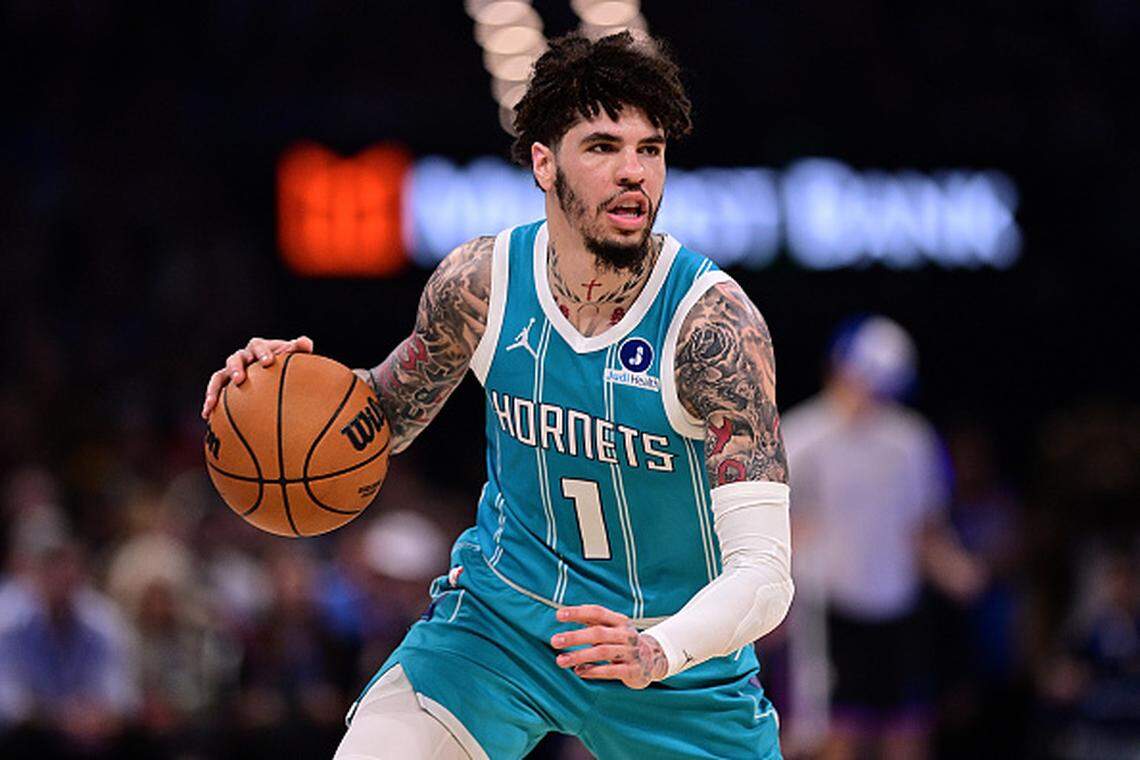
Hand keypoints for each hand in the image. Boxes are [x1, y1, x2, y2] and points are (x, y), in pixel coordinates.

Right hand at [201, 336, 312, 418]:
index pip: (258, 346)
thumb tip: (305, 342)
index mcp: (258, 348)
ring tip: (213, 402)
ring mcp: (231, 371)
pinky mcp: (224, 385)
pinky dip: (210, 402)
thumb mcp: (294, 357)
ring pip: (219, 376)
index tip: (269, 362)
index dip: (262, 352)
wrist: (275, 372)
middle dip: (236, 368)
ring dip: (215, 388)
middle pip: (235, 359)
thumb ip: (299, 349)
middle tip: (240, 379)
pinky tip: (206, 415)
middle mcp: (242, 358)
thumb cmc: (285, 363)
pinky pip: (215, 393)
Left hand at [551, 604, 668, 688]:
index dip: (578, 612)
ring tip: (560, 660)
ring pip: (602, 652)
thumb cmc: (622, 641)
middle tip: (554, 641)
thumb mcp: (611, 628)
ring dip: (579, 656)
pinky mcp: (633, 670)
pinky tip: (578, 671)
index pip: (598, 612)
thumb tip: (562, 613)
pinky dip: (593, 671)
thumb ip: (590, 621)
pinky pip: (611, 671)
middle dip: (575, 636)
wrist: (652, 660)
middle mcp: (626, 634)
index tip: (558, 615)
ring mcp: (631, 652)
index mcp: (619, 621)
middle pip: (598, 633)